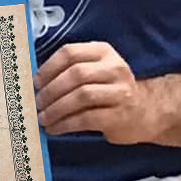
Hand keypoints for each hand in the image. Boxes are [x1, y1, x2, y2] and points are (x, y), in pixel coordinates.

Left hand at [35, 41, 161, 144]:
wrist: (145, 112)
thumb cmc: (110, 91)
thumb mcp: (96, 71)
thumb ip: (70, 71)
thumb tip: (35, 84)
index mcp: (103, 52)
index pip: (70, 53)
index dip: (48, 68)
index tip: (35, 83)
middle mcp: (114, 68)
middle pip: (76, 74)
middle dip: (51, 90)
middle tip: (37, 103)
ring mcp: (120, 92)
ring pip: (81, 96)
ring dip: (56, 109)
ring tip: (43, 118)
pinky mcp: (120, 116)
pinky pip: (87, 118)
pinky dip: (66, 124)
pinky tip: (55, 128)